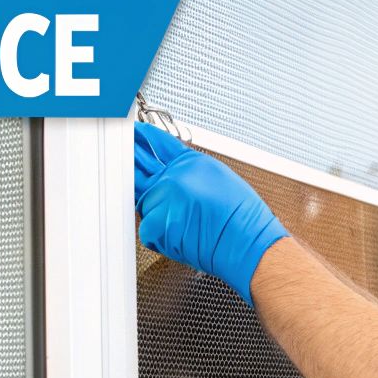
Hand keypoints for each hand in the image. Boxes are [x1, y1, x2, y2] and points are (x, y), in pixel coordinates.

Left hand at [134, 121, 289, 304]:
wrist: (246, 243)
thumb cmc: (240, 217)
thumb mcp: (218, 177)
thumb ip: (189, 169)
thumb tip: (171, 168)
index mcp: (190, 162)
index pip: (156, 143)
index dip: (141, 138)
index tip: (132, 134)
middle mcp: (174, 177)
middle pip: (139, 169)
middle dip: (133, 170)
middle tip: (131, 171)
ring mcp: (163, 200)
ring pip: (143, 204)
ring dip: (156, 213)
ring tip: (183, 222)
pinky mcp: (156, 224)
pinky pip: (147, 229)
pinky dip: (160, 236)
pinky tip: (181, 235)